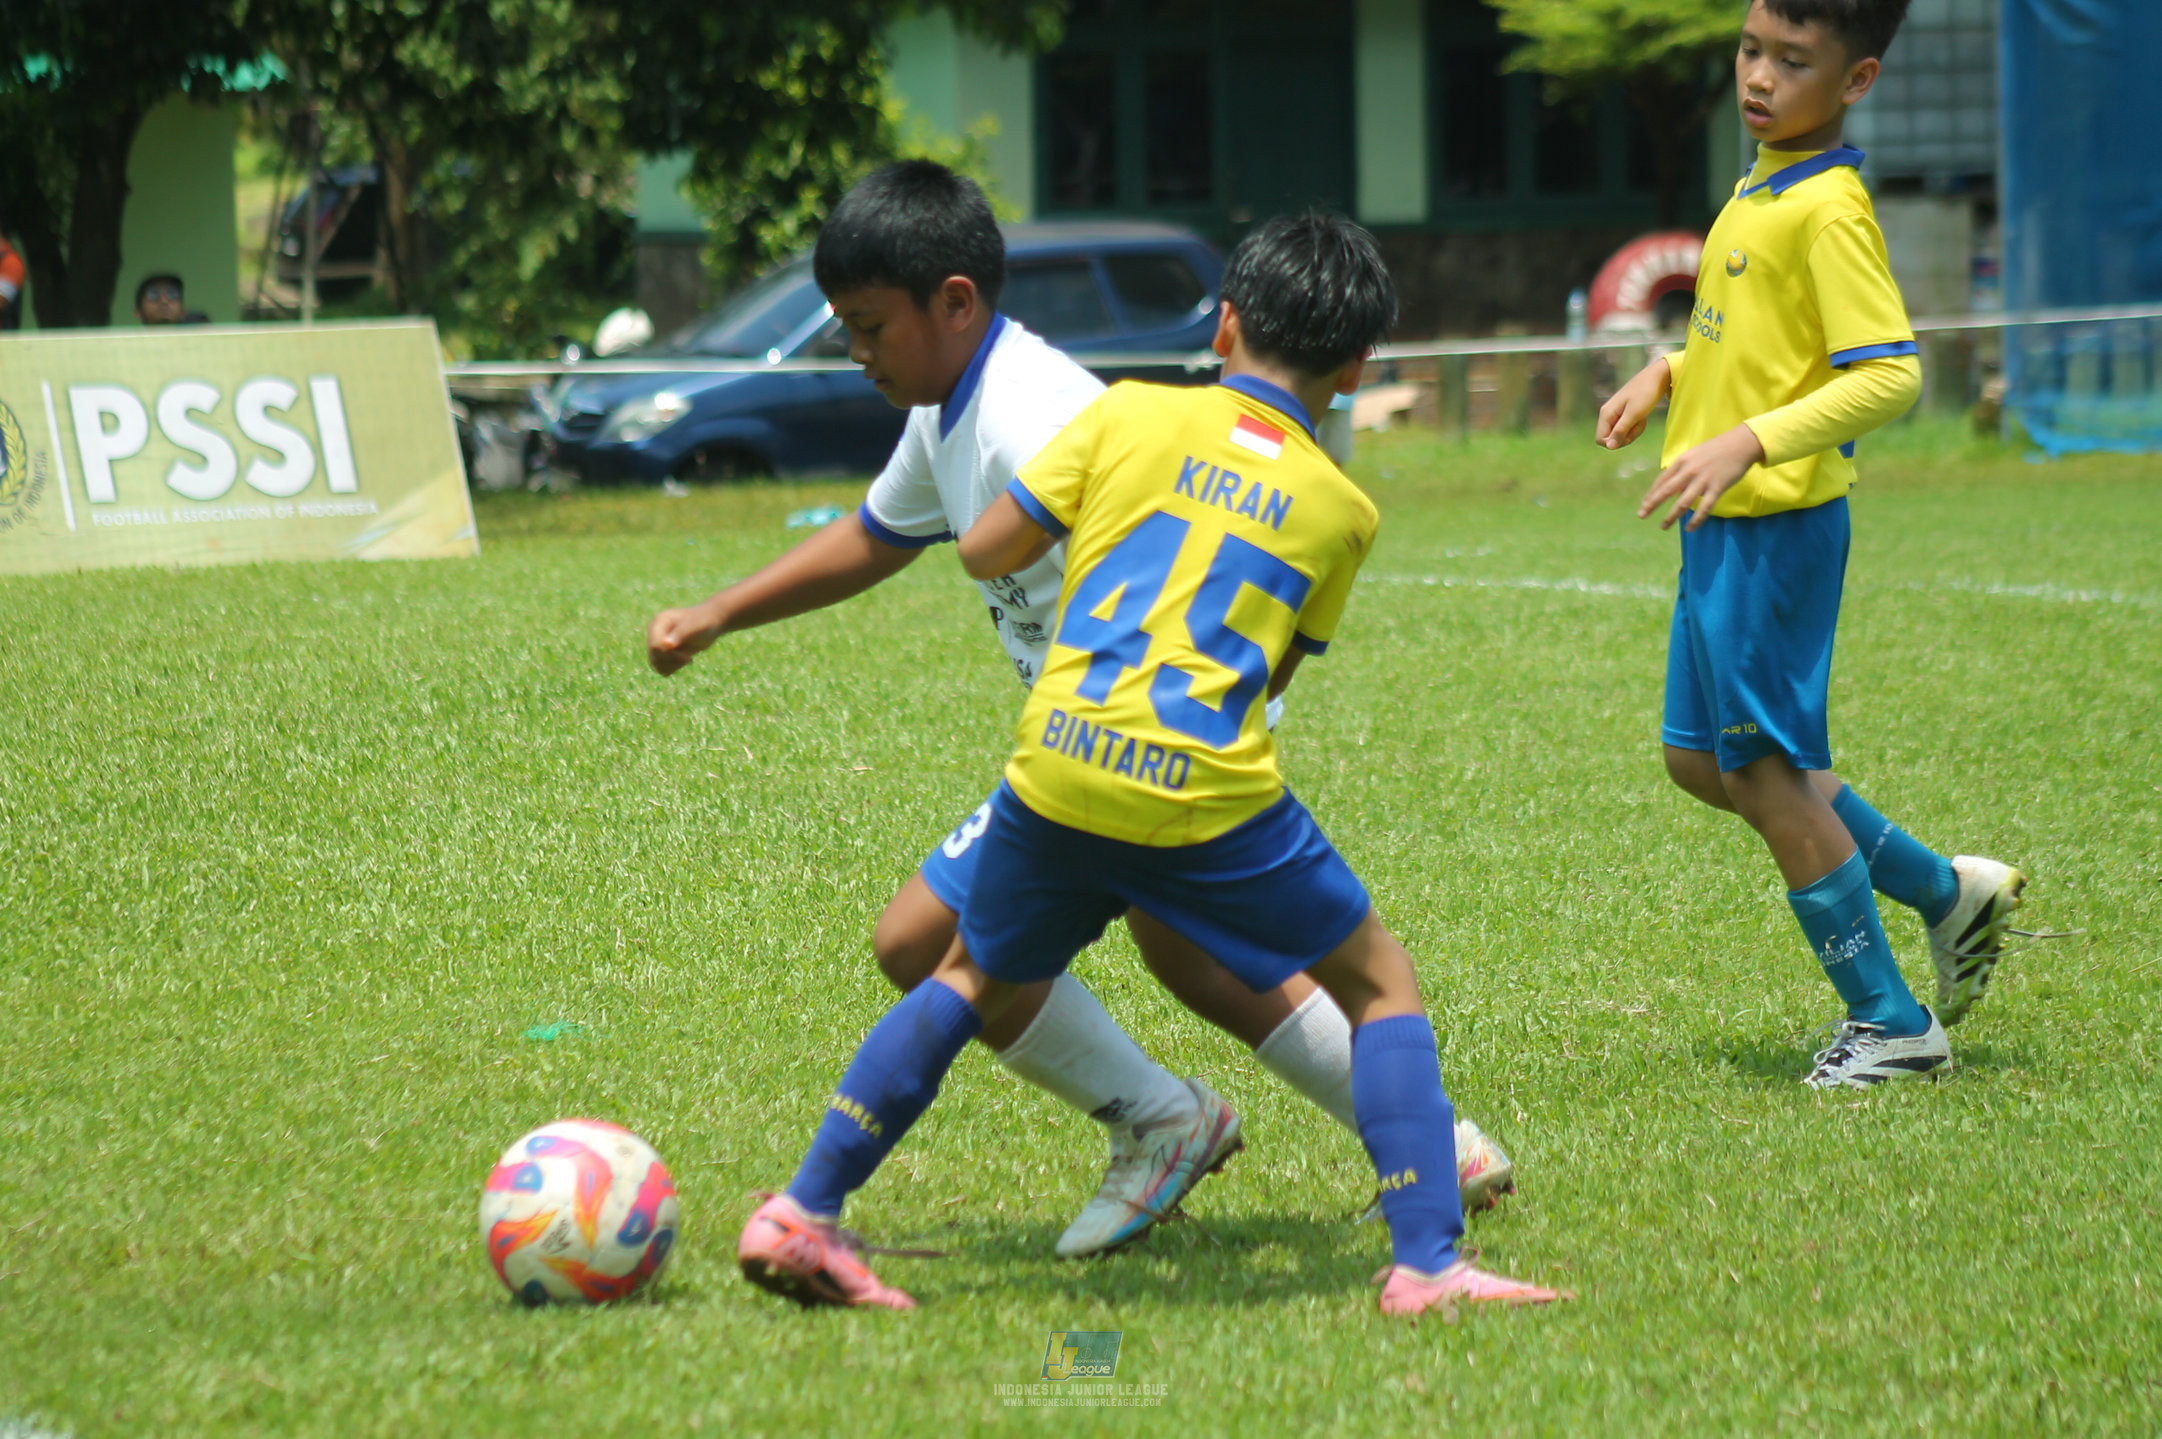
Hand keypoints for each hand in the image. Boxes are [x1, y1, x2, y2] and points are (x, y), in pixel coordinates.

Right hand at [646, 600, 724, 675]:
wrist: (710, 624)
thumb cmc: (703, 622)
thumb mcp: (695, 626)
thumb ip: (680, 634)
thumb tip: (665, 644)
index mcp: (659, 622)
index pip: (655, 646)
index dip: (670, 655)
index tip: (688, 657)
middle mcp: (654, 632)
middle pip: (655, 656)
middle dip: (673, 661)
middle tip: (689, 659)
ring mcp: (657, 643)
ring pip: (656, 664)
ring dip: (673, 666)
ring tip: (687, 659)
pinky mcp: (662, 652)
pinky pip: (661, 668)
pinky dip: (673, 668)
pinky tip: (684, 661)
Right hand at [1595, 356, 1670, 449]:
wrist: (1657, 377)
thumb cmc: (1646, 393)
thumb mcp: (1634, 414)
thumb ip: (1621, 431)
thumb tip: (1609, 447)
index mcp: (1606, 413)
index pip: (1601, 440)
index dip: (1615, 442)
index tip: (1630, 434)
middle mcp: (1607, 414)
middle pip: (1611, 438)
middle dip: (1626, 436)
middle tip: (1639, 423)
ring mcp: (1615, 414)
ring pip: (1621, 434)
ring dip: (1634, 431)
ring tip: (1642, 418)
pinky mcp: (1624, 414)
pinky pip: (1627, 428)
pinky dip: (1636, 426)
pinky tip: (1642, 416)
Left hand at [1636, 424, 1765, 530]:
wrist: (1742, 444)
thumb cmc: (1717, 449)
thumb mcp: (1695, 455)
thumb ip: (1683, 469)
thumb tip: (1673, 487)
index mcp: (1682, 461)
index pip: (1662, 480)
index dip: (1652, 493)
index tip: (1644, 504)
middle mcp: (1689, 470)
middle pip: (1666, 491)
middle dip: (1652, 504)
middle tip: (1641, 515)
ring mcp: (1703, 480)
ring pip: (1682, 503)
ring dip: (1671, 516)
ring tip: (1663, 526)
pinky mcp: (1717, 488)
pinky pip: (1704, 508)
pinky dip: (1695, 520)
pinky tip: (1689, 529)